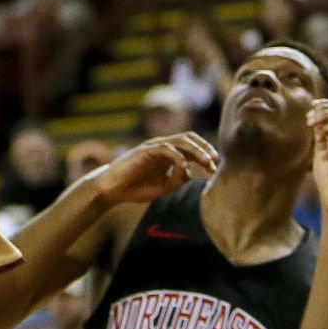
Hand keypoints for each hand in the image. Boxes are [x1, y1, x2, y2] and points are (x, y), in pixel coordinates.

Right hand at [95, 133, 218, 206]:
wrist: (113, 190)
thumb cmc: (136, 188)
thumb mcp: (163, 187)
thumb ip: (178, 180)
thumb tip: (191, 171)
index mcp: (168, 155)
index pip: (191, 147)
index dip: (205, 156)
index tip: (214, 170)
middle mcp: (162, 147)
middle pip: (188, 138)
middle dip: (204, 148)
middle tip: (214, 161)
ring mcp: (153, 147)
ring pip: (179, 140)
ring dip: (196, 149)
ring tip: (207, 160)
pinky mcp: (144, 151)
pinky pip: (165, 148)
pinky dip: (177, 156)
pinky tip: (184, 166)